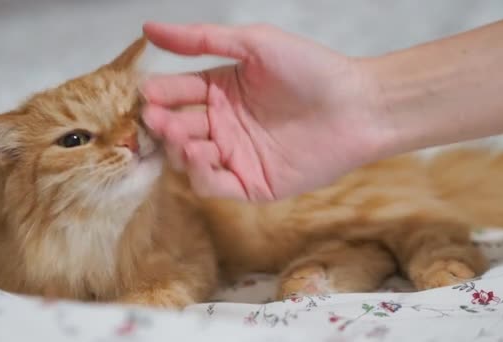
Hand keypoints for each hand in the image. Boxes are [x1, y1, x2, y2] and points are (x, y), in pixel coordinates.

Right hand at [141, 22, 380, 200]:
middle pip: (177, 128)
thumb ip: (202, 39)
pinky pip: (214, 186)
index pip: (177, 93)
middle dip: (161, 124)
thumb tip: (148, 28)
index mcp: (221, 90)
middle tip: (154, 118)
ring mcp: (235, 156)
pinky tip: (203, 154)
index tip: (144, 92)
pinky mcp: (251, 184)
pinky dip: (201, 174)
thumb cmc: (311, 69)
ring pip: (189, 159)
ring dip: (178, 148)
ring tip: (180, 134)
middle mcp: (223, 124)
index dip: (158, 94)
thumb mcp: (254, 44)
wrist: (357, 106)